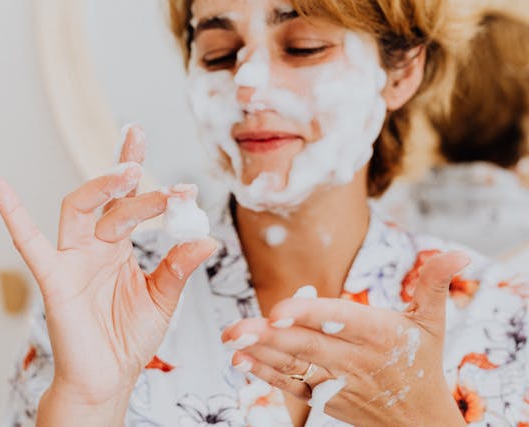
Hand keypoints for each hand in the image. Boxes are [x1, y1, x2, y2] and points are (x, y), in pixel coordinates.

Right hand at [0, 125, 216, 407]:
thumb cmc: (129, 339)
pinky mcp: (54, 279)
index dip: (136, 170)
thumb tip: (208, 239)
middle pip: (107, 199)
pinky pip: (29, 244)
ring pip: (79, 210)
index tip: (151, 145)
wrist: (107, 380)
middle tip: (150, 169)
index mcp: (119, 248)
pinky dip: (12, 214)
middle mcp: (95, 246)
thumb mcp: (162, 299)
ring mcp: (73, 259)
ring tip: (127, 171)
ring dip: (101, 188)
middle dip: (127, 178)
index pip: (128, 200)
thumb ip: (178, 267)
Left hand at [221, 252, 469, 425]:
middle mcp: (355, 359)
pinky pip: (291, 385)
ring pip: (294, 366)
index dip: (310, 315)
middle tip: (235, 326)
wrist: (418, 421)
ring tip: (231, 340)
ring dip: (260, 353)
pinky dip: (265, 374)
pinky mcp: (324, 398)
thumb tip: (460, 254)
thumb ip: (434, 284)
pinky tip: (242, 361)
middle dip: (269, 335)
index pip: (341, 321)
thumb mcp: (432, 322)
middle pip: (307, 346)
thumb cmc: (422, 363)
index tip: (279, 309)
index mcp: (380, 335)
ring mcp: (336, 382)